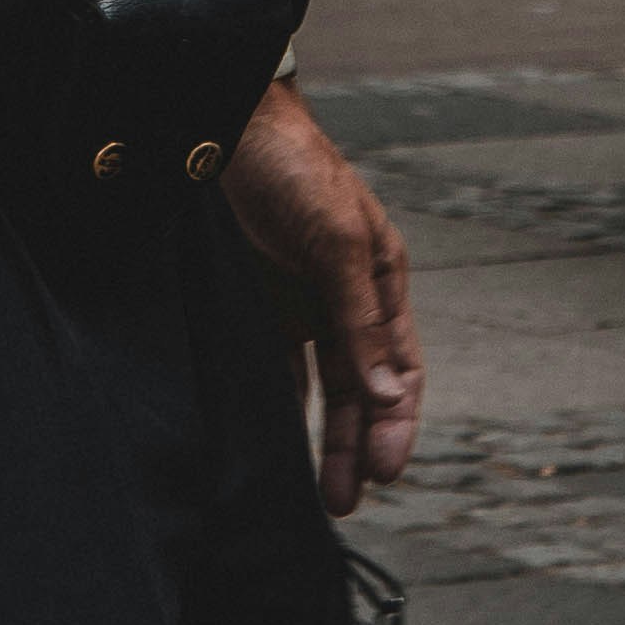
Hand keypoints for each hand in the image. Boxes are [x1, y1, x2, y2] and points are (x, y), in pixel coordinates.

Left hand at [222, 79, 422, 515]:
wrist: (226, 123)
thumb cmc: (295, 169)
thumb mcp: (336, 239)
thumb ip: (358, 319)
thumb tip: (386, 395)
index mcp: (380, 280)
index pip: (399, 368)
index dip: (395, 421)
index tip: (385, 472)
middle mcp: (343, 298)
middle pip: (358, 389)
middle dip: (356, 445)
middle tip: (345, 501)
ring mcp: (298, 301)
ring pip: (317, 386)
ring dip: (319, 437)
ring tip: (318, 492)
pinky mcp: (255, 301)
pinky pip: (271, 366)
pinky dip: (277, 404)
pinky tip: (271, 443)